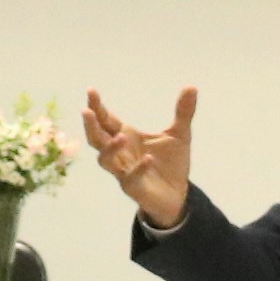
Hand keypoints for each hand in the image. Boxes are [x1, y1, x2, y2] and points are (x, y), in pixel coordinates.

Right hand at [82, 85, 196, 229]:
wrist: (179, 194)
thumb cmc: (172, 163)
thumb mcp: (180, 134)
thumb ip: (183, 112)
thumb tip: (192, 86)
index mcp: (126, 135)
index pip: (106, 119)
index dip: (97, 107)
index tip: (91, 91)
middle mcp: (120, 152)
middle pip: (96, 138)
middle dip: (91, 125)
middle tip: (87, 111)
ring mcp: (123, 171)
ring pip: (105, 159)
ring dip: (110, 148)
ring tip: (120, 136)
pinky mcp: (133, 188)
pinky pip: (130, 178)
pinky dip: (138, 168)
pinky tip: (149, 159)